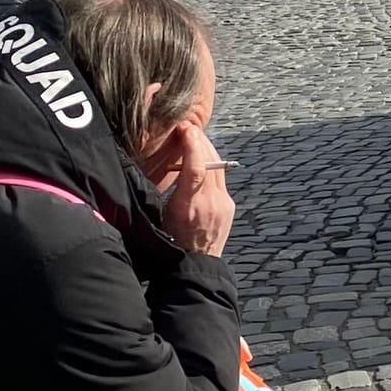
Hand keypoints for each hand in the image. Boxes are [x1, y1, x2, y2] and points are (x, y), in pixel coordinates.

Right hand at [159, 122, 233, 256]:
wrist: (196, 264)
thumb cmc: (171, 241)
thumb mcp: (161, 215)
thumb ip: (168, 189)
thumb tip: (165, 161)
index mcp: (189, 206)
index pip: (196, 168)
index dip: (192, 145)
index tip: (185, 128)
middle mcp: (210, 203)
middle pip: (210, 161)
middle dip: (199, 140)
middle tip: (187, 126)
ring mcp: (223, 204)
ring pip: (218, 167)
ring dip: (206, 149)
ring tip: (194, 137)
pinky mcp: (229, 205)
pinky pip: (221, 178)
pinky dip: (211, 164)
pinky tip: (202, 158)